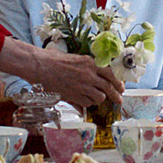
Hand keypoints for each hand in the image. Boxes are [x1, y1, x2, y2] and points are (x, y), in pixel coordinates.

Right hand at [0, 37, 123, 107]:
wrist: (40, 66)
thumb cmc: (55, 60)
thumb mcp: (76, 59)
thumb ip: (89, 68)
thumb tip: (100, 77)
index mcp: (90, 63)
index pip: (111, 73)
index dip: (118, 82)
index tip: (121, 87)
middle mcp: (89, 74)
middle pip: (109, 87)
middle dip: (117, 95)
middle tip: (120, 100)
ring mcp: (82, 86)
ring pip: (100, 97)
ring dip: (99, 99)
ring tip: (97, 98)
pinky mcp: (74, 95)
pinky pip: (87, 103)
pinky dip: (87, 103)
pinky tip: (83, 100)